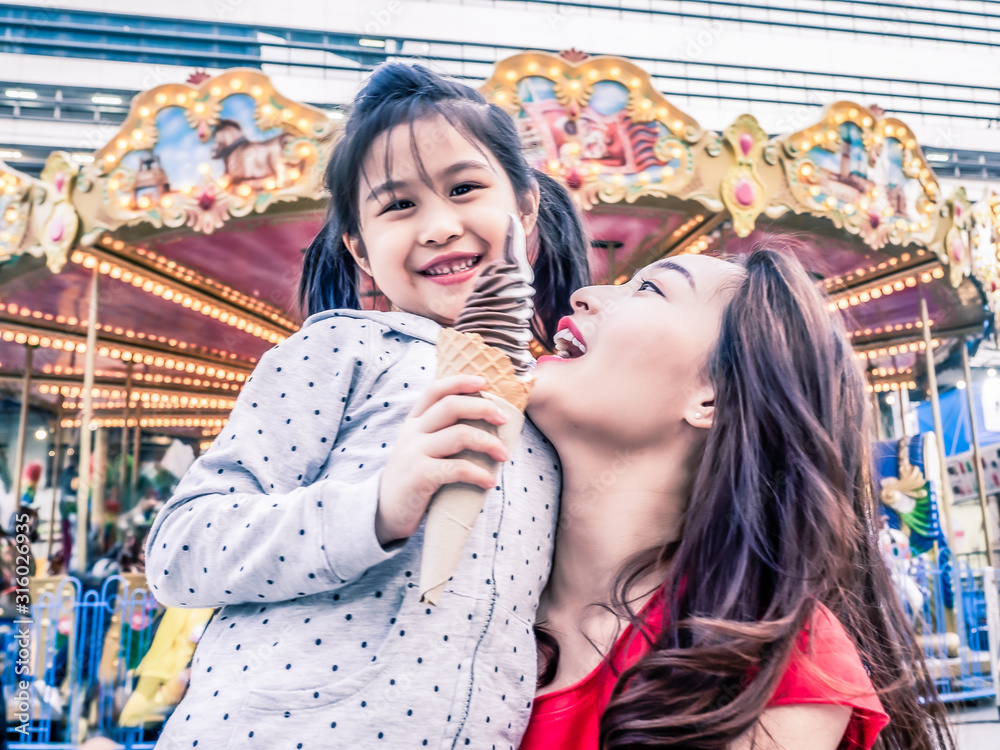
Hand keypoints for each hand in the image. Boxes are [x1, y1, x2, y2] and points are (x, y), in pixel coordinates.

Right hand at [375, 375, 509, 546]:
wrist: (385, 512)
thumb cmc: (414, 478)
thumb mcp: (420, 448)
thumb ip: (440, 432)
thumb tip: (483, 420)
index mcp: (413, 423)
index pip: (435, 391)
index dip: (460, 381)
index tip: (484, 381)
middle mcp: (412, 433)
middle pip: (451, 406)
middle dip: (483, 408)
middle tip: (504, 420)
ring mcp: (414, 453)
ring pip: (459, 435)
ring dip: (489, 443)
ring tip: (503, 455)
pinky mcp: (419, 476)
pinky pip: (457, 468)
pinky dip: (479, 474)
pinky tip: (489, 482)